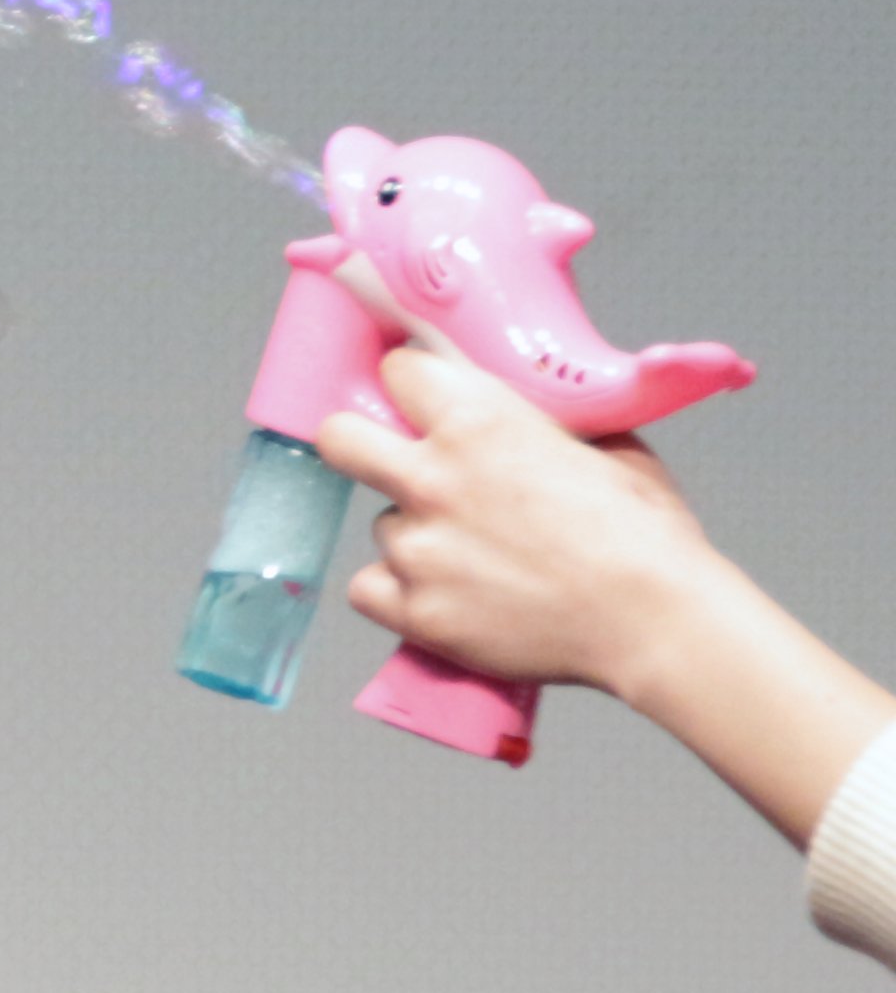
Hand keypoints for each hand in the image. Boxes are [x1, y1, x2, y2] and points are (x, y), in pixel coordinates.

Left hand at [314, 345, 719, 697]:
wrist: (655, 621)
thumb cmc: (644, 537)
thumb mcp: (607, 446)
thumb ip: (544, 424)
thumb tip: (523, 415)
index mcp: (478, 422)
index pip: (397, 371)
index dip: (410, 385)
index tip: (419, 400)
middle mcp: (431, 478)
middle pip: (337, 438)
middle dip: (356, 442)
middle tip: (388, 461)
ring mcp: (416, 549)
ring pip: (381, 527)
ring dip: (416, 536)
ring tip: (478, 557)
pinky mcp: (414, 610)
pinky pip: (371, 589)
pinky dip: (399, 593)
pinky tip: (446, 595)